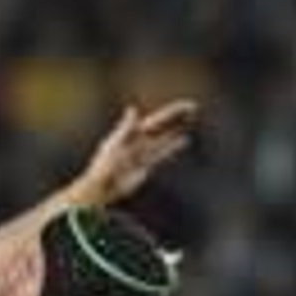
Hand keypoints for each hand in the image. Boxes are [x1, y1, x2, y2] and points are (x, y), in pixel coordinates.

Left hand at [75, 100, 198, 206]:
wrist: (101, 188)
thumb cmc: (104, 166)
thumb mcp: (115, 144)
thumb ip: (125, 127)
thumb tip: (132, 108)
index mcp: (132, 132)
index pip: (157, 119)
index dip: (172, 112)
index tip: (186, 106)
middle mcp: (139, 139)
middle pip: (162, 126)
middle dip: (178, 117)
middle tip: (195, 108)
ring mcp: (142, 152)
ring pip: (164, 138)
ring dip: (177, 130)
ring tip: (192, 121)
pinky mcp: (145, 166)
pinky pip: (162, 153)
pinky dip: (173, 147)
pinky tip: (184, 141)